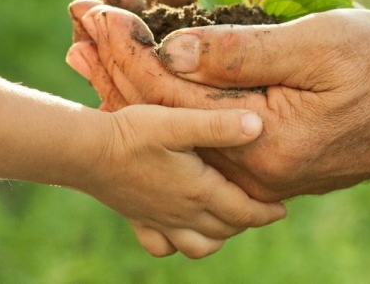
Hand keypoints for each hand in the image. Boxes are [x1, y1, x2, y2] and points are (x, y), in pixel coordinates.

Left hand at [67, 2, 369, 201]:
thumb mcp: (318, 46)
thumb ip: (243, 53)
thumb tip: (172, 50)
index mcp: (262, 143)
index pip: (173, 99)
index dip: (130, 52)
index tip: (94, 14)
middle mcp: (249, 162)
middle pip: (165, 115)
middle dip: (118, 65)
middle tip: (77, 25)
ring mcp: (254, 161)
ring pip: (179, 120)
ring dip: (136, 77)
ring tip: (92, 45)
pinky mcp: (261, 150)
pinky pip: (203, 121)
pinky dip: (171, 90)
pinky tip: (145, 65)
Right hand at [82, 104, 285, 258]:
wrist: (87, 152)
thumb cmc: (134, 133)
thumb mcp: (178, 123)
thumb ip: (218, 126)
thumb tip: (257, 126)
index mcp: (199, 190)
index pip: (244, 211)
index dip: (266, 212)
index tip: (282, 208)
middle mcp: (182, 212)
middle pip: (226, 229)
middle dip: (247, 222)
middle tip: (260, 209)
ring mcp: (159, 220)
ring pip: (200, 245)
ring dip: (219, 236)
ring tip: (227, 220)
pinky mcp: (139, 219)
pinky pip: (163, 246)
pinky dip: (178, 244)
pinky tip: (182, 228)